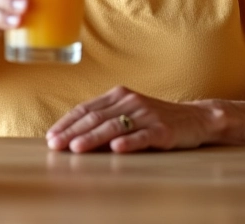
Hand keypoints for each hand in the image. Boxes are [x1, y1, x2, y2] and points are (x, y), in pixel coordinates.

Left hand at [46, 86, 217, 153]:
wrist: (195, 118)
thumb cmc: (154, 119)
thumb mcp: (128, 114)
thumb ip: (105, 119)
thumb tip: (72, 137)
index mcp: (118, 95)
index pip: (86, 108)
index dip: (67, 122)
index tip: (50, 136)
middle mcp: (130, 101)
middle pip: (96, 117)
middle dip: (72, 132)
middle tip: (55, 145)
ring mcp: (146, 114)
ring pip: (114, 126)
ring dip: (92, 137)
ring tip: (76, 148)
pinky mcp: (162, 129)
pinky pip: (142, 136)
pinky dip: (128, 142)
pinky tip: (116, 148)